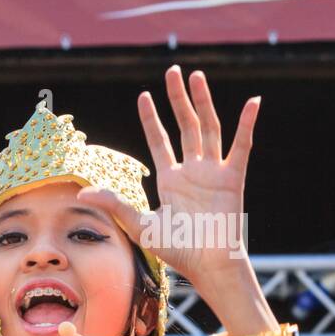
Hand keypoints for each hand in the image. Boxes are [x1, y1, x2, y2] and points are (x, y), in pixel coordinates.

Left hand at [78, 65, 259, 293]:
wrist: (207, 264)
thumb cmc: (176, 250)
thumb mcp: (138, 224)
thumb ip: (113, 204)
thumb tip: (81, 193)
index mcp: (171, 180)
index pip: (159, 141)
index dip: (151, 119)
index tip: (143, 96)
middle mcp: (192, 171)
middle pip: (184, 125)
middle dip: (177, 99)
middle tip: (172, 71)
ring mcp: (213, 172)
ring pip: (208, 127)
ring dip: (203, 102)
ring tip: (196, 76)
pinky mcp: (233, 178)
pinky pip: (241, 146)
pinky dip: (248, 124)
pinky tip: (253, 102)